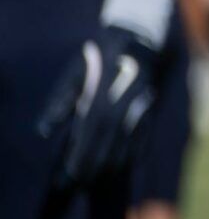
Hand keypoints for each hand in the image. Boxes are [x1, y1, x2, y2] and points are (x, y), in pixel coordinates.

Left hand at [37, 25, 161, 189]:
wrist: (141, 36)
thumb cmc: (100, 55)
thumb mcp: (77, 69)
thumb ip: (61, 99)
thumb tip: (44, 131)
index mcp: (107, 80)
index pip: (94, 121)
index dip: (82, 149)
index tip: (69, 172)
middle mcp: (129, 92)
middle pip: (112, 132)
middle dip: (96, 159)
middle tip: (81, 181)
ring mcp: (145, 98)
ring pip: (130, 134)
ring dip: (114, 160)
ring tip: (99, 179)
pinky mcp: (155, 103)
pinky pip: (146, 131)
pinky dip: (135, 150)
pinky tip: (125, 165)